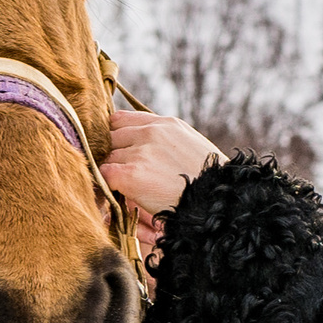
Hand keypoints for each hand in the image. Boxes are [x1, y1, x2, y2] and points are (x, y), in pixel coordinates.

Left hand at [102, 110, 223, 257]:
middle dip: (112, 155)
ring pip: (107, 157)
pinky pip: (104, 175)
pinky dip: (106, 186)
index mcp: (166, 124)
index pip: (121, 120)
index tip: (118, 151)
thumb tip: (144, 153)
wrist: (218, 202)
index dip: (116, 136)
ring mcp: (140, 152)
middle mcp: (151, 132)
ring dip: (111, 172)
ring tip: (121, 189)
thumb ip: (166, 142)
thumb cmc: (210, 183)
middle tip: (119, 174)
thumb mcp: (190, 148)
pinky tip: (115, 196)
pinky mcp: (131, 174)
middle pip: (111, 138)